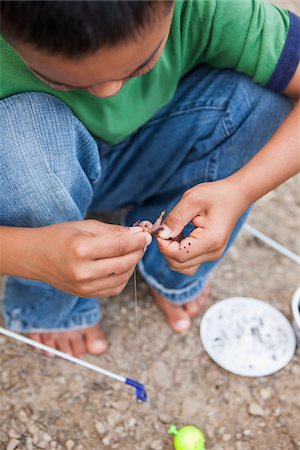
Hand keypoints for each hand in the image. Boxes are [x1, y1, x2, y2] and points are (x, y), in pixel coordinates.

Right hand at [27, 220, 150, 296]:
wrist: (35, 256)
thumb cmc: (60, 237)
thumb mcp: (85, 226)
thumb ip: (113, 231)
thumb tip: (138, 233)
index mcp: (81, 249)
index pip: (120, 246)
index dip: (137, 240)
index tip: (146, 235)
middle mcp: (83, 271)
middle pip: (124, 263)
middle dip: (138, 252)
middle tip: (142, 243)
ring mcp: (84, 286)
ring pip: (122, 278)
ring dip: (132, 264)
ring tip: (132, 252)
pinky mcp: (85, 294)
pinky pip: (114, 289)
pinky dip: (123, 277)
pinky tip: (122, 265)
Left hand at [157, 179, 248, 274]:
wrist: (235, 196)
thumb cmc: (216, 194)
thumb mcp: (192, 199)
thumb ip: (175, 218)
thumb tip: (161, 234)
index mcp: (210, 240)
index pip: (178, 255)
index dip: (163, 244)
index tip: (160, 228)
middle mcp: (213, 252)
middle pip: (178, 264)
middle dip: (165, 248)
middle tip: (165, 228)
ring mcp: (212, 255)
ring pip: (181, 266)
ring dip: (171, 252)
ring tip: (174, 231)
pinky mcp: (209, 253)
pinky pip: (187, 261)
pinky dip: (178, 251)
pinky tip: (180, 234)